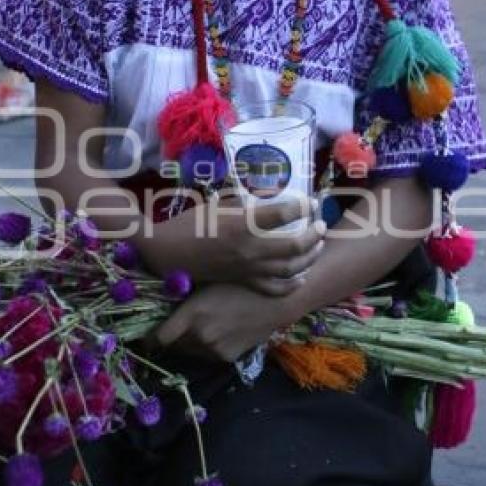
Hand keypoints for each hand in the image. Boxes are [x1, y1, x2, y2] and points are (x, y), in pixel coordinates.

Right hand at [135, 196, 326, 297]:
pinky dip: (292, 284)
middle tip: (320, 224)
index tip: (310, 201)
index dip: (303, 205)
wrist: (166, 254)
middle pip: (296, 245)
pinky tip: (301, 276)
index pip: (285, 214)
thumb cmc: (189, 224)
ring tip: (317, 246)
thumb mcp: (217, 205)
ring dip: (310, 257)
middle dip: (315, 234)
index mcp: (242, 225)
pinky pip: (274, 288)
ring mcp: (248, 269)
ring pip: (291, 269)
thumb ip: (244, 203)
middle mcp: (250, 249)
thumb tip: (267, 197)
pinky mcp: (244, 282)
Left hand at [154, 282, 300, 362]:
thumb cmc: (242, 283)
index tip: (148, 335)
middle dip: (172, 336)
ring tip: (200, 326)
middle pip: (174, 345)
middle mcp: (200, 336)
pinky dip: (207, 346)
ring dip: (190, 341)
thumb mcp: (209, 282)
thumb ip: (187, 297)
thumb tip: (164, 302)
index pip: (159, 337)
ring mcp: (214, 350)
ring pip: (190, 350)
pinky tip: (218, 331)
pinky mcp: (227, 358)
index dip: (151, 338)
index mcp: (192, 315)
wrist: (277, 303)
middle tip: (177, 324)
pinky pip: (207, 354)